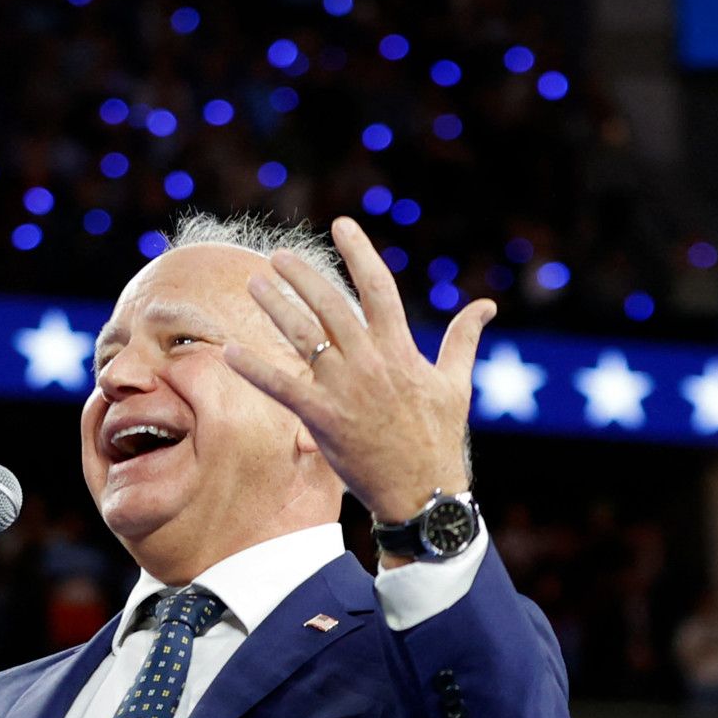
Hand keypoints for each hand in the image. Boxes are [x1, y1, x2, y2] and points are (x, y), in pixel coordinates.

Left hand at [222, 215, 490, 521]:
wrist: (423, 492)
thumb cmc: (439, 438)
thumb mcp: (455, 384)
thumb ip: (463, 339)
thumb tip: (486, 305)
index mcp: (401, 349)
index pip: (377, 286)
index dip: (358, 251)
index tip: (340, 225)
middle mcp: (370, 362)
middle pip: (330, 305)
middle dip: (302, 276)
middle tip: (278, 255)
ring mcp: (344, 390)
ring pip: (303, 337)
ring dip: (275, 307)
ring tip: (254, 283)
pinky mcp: (323, 419)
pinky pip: (282, 388)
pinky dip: (255, 368)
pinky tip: (231, 351)